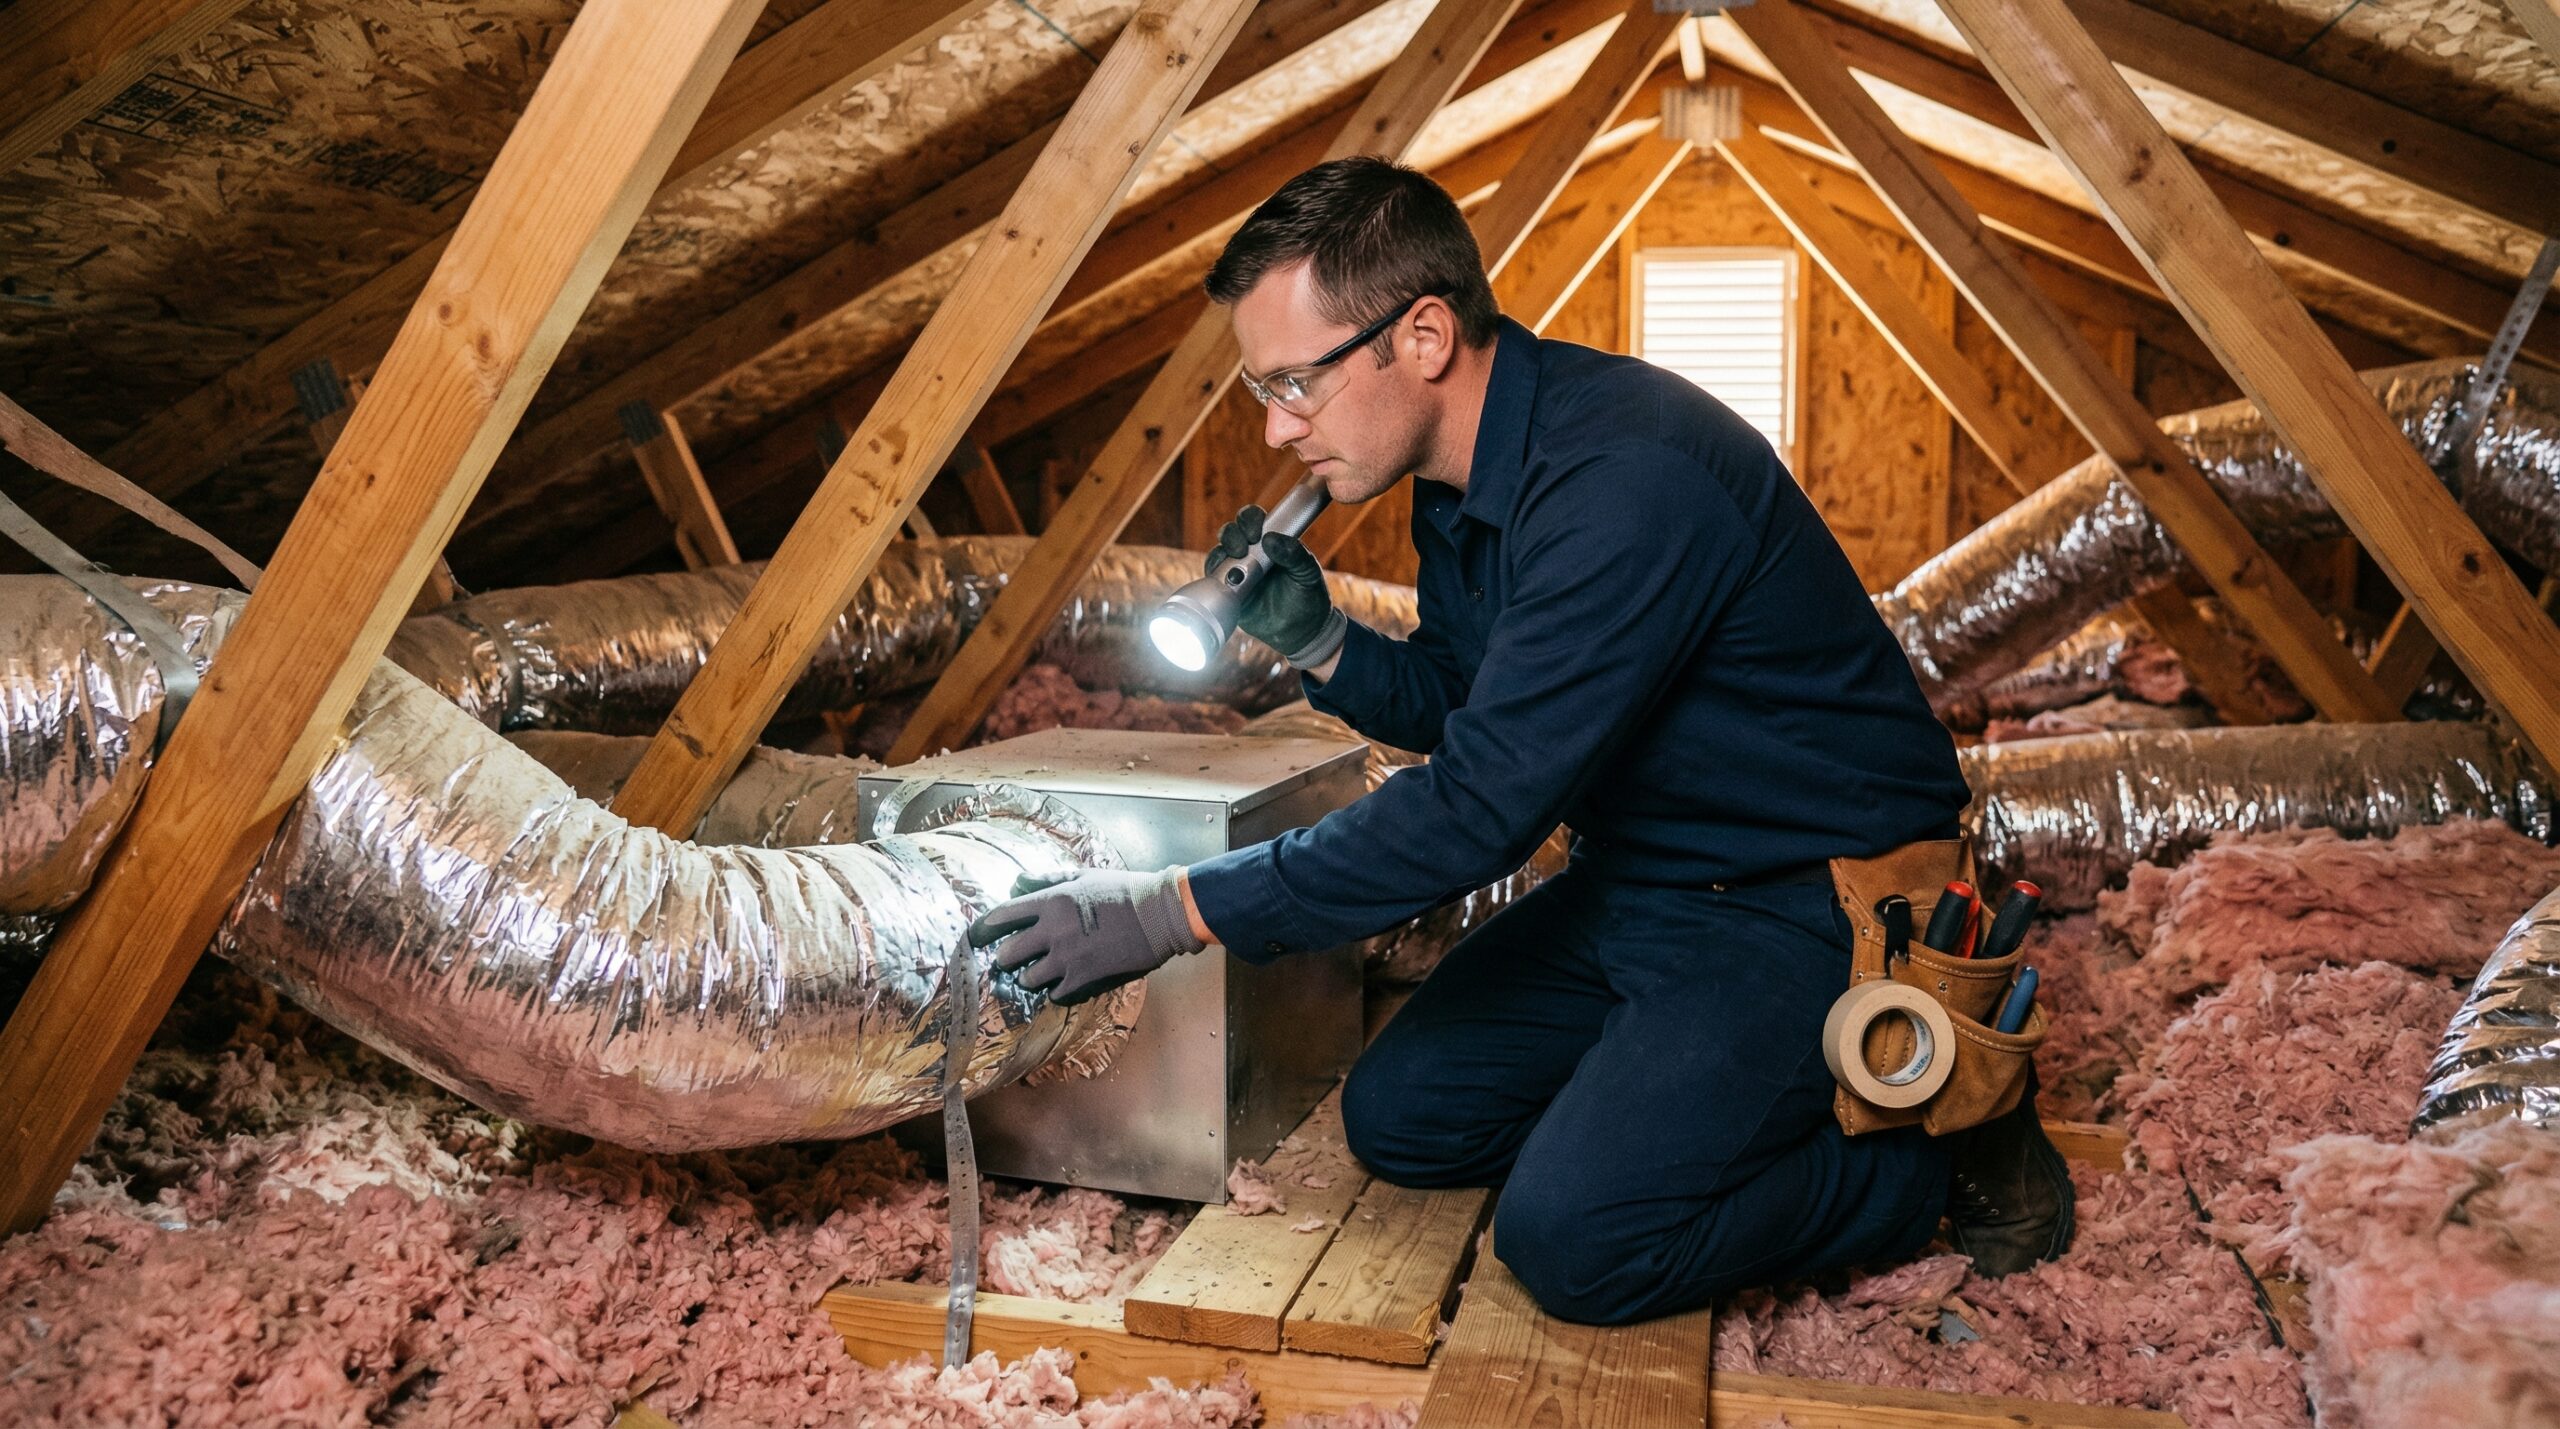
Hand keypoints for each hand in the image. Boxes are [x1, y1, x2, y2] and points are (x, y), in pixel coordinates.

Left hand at [968, 868, 1207, 1005]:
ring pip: (1027, 979)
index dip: (984, 928)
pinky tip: (1063, 984)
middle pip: (1007, 954)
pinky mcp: (1084, 978)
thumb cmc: (1124, 889)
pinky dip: (1056, 991)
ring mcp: (1067, 957)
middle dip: (1007, 957)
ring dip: (1030, 977)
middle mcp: (1052, 930)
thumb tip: (1018, 883)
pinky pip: (1054, 994)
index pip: (1002, 916)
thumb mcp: (1083, 876)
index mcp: (1050, 900)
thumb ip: (1048, 880)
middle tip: (1012, 958)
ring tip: (1039, 973)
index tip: (977, 935)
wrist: (1159, 914)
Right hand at [1212, 506, 1345, 669]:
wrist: (1304, 632)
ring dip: (1222, 555)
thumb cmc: (1308, 596)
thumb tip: (1270, 539)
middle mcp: (1250, 554)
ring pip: (1218, 554)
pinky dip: (1214, 577)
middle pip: (1230, 532)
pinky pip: (1213, 581)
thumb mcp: (1307, 572)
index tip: (1257, 532)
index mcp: (1270, 543)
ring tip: (1236, 569)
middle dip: (1232, 534)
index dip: (1249, 519)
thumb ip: (1294, 553)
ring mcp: (1237, 574)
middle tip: (1243, 548)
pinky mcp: (1229, 594)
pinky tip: (1226, 582)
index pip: (1252, 520)